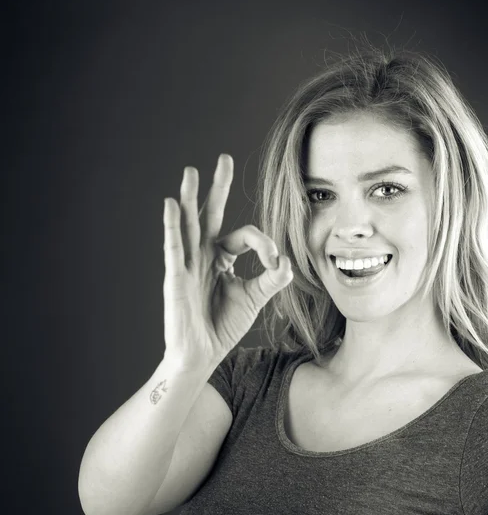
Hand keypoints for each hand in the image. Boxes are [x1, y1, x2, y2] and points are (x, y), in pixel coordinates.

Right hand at [162, 154, 292, 370]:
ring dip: (189, 197)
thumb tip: (288, 263)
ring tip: (191, 171)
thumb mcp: (254, 299)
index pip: (244, 236)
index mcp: (221, 258)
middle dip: (218, 187)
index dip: (264, 245)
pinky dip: (172, 226)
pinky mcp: (176, 277)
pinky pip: (174, 247)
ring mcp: (187, 264)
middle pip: (211, 215)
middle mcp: (203, 256)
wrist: (201, 355)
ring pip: (189, 224)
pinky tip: (171, 205)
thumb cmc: (222, 326)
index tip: (276, 262)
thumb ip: (271, 279)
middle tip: (225, 159)